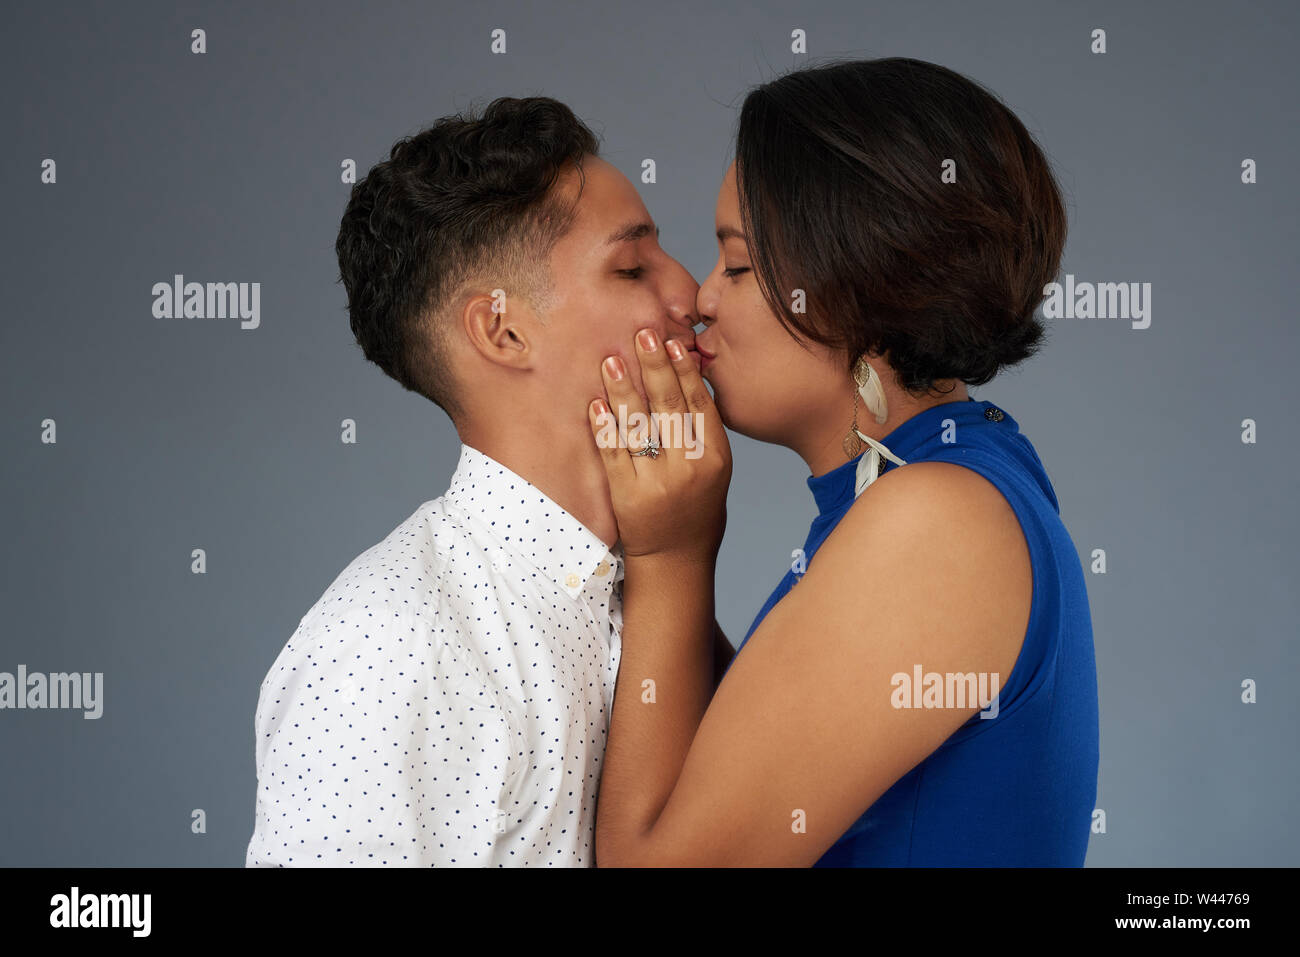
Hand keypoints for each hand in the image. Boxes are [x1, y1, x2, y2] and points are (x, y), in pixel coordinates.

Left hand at [587, 328, 731, 562]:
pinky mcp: (628, 494)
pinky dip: (604, 427)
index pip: (699, 404)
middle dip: (655, 367)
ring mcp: (658, 482)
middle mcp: (689, 468)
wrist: (676, 559)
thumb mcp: (714, 468)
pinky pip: (614, 453)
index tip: (672, 342)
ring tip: (612, 360)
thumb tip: (687, 374)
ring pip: (639, 426)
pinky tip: (596, 404)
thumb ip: (702, 428)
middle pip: (670, 407)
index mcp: (715, 458)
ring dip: (624, 390)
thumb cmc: (696, 506)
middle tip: (642, 334)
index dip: (685, 371)